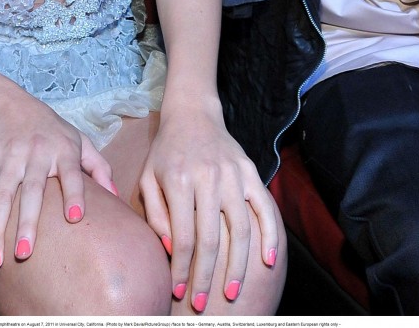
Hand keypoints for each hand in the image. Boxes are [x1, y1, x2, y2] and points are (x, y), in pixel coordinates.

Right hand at [0, 95, 114, 268]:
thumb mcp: (78, 139)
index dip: (74, 193)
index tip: (75, 218)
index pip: (71, 173)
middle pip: (32, 190)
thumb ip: (98, 167)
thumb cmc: (51, 129)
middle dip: (27, 222)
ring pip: (1, 196)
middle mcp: (37, 153)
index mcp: (63, 150)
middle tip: (24, 254)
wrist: (8, 103)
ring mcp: (10, 157)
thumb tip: (116, 197)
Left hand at [140, 104, 278, 310]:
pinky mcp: (250, 171)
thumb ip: (156, 215)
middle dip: (206, 277)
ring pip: (240, 230)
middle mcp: (208, 178)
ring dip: (237, 266)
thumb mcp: (148, 178)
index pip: (183, 238)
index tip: (179, 292)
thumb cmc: (166, 152)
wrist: (193, 114)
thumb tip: (172, 250)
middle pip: (211, 239)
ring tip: (232, 293)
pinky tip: (267, 261)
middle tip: (202, 304)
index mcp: (179, 181)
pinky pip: (264, 207)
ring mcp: (233, 174)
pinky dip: (269, 235)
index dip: (182, 270)